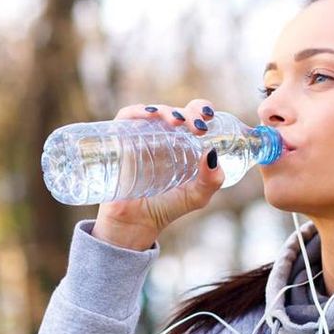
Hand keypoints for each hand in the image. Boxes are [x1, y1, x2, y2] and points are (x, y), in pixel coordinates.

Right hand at [91, 99, 224, 248]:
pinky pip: (126, 117)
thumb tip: (212, 153)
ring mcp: (140, 137)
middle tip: (198, 127)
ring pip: (154, 112)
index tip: (209, 117)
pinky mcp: (120, 140)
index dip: (201, 109)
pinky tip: (149, 114)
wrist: (135, 224)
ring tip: (178, 122)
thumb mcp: (196, 196)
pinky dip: (138, 111)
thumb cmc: (166, 208)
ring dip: (167, 110)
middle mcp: (162, 136)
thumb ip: (211, 180)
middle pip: (176, 112)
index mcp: (182, 144)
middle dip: (189, 112)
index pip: (192, 117)